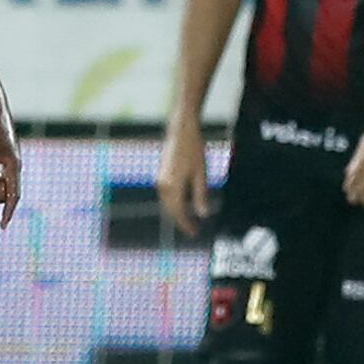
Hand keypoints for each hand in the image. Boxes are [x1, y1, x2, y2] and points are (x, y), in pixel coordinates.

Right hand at [155, 119, 213, 238]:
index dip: (187, 224)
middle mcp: (163, 185)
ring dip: (177, 212)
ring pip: (168, 203)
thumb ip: (201, 195)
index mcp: (173, 186)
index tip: (195, 233)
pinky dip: (174, 203)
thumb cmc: (194, 149)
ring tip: (189, 219)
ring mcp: (160, 179)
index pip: (179, 212)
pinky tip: (184, 204)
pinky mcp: (161, 174)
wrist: (181, 130)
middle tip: (193, 230)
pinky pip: (166, 195)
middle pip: (171, 210)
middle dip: (182, 221)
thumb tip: (203, 214)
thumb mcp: (202, 173)